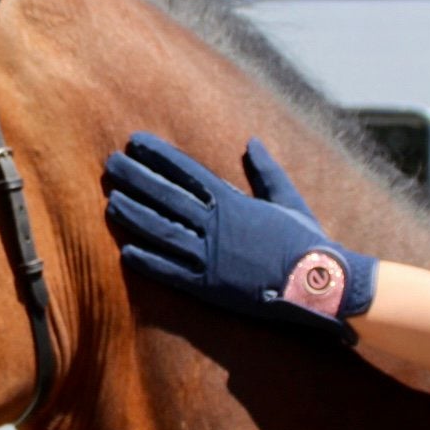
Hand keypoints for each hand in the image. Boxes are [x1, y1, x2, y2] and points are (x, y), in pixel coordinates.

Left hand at [103, 132, 376, 340]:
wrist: (319, 285)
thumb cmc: (307, 242)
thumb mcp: (288, 199)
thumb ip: (266, 171)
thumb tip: (252, 142)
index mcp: (233, 202)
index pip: (186, 172)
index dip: (158, 156)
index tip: (134, 141)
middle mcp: (216, 226)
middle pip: (166, 197)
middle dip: (136, 178)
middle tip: (110, 164)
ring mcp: (210, 257)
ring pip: (162, 232)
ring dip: (134, 215)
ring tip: (112, 201)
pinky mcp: (210, 287)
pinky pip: (172, 273)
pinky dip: (149, 262)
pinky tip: (127, 252)